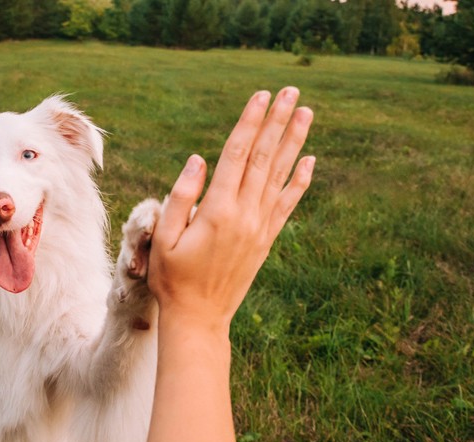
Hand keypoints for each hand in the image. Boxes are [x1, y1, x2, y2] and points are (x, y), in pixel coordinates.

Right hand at [147, 87, 314, 331]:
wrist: (199, 317)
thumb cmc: (172, 278)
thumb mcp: (163, 237)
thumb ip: (180, 197)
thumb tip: (199, 160)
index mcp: (217, 210)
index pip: (236, 155)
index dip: (249, 123)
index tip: (261, 96)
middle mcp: (245, 214)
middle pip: (263, 158)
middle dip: (277, 122)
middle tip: (291, 92)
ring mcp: (260, 227)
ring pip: (280, 175)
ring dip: (294, 142)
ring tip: (306, 113)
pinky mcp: (266, 239)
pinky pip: (287, 204)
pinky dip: (300, 181)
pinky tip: (309, 161)